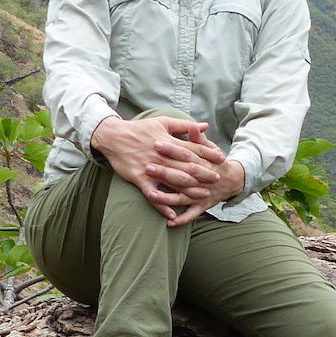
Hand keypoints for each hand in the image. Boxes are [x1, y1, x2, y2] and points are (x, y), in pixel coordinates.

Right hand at [91, 116, 244, 222]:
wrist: (113, 136)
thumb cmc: (139, 129)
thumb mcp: (162, 122)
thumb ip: (184, 126)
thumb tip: (204, 125)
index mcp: (169, 142)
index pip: (194, 149)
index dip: (209, 154)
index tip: (222, 159)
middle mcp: (163, 156)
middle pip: (188, 167)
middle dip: (204, 174)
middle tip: (218, 180)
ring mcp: (151, 168)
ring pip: (174, 181)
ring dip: (190, 190)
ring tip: (203, 196)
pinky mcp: (140, 179)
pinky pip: (153, 195)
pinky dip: (163, 205)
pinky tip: (173, 215)